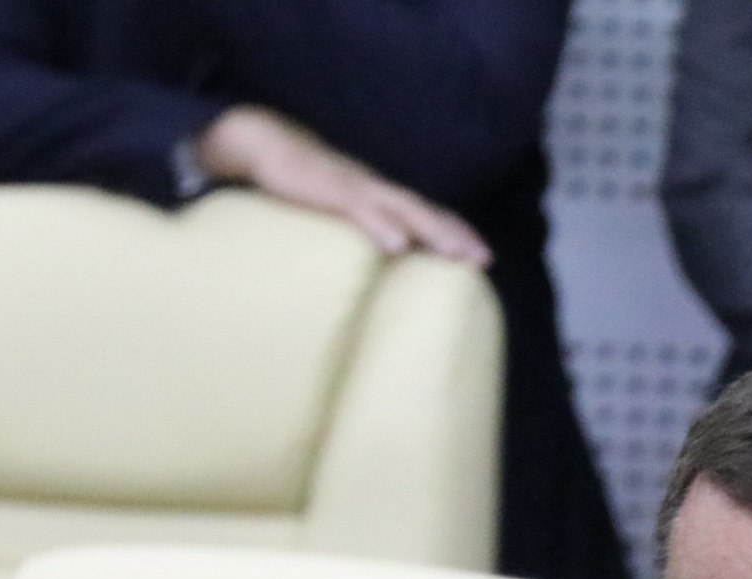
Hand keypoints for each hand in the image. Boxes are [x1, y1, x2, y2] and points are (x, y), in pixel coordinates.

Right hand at [194, 107, 492, 265]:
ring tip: (455, 254)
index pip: (427, 213)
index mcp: (380, 195)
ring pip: (402, 210)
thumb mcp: (340, 206)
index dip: (456, 231)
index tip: (483, 256)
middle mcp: (376, 189)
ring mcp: (355, 188)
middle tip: (484, 260)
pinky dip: (381, 226)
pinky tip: (398, 244)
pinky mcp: (330, 191)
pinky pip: (360, 210)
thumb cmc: (304, 180)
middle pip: (425, 212)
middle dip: (456, 235)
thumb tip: (384, 256)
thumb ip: (362, 225)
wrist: (267, 145)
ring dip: (431, 231)